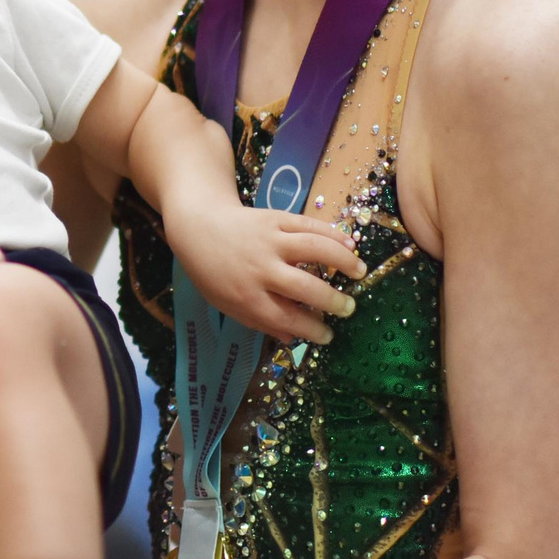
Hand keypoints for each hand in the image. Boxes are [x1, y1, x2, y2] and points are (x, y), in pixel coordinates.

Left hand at [166, 203, 365, 344]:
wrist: (198, 226)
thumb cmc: (213, 272)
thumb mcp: (227, 305)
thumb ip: (259, 321)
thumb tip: (294, 339)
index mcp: (247, 297)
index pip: (287, 319)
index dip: (312, 330)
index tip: (328, 335)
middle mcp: (261, 269)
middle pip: (305, 288)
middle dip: (332, 301)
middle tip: (348, 308)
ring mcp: (270, 241)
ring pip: (314, 249)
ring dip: (342, 261)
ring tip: (360, 272)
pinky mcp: (276, 219)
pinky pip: (309, 226)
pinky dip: (332, 234)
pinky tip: (350, 244)